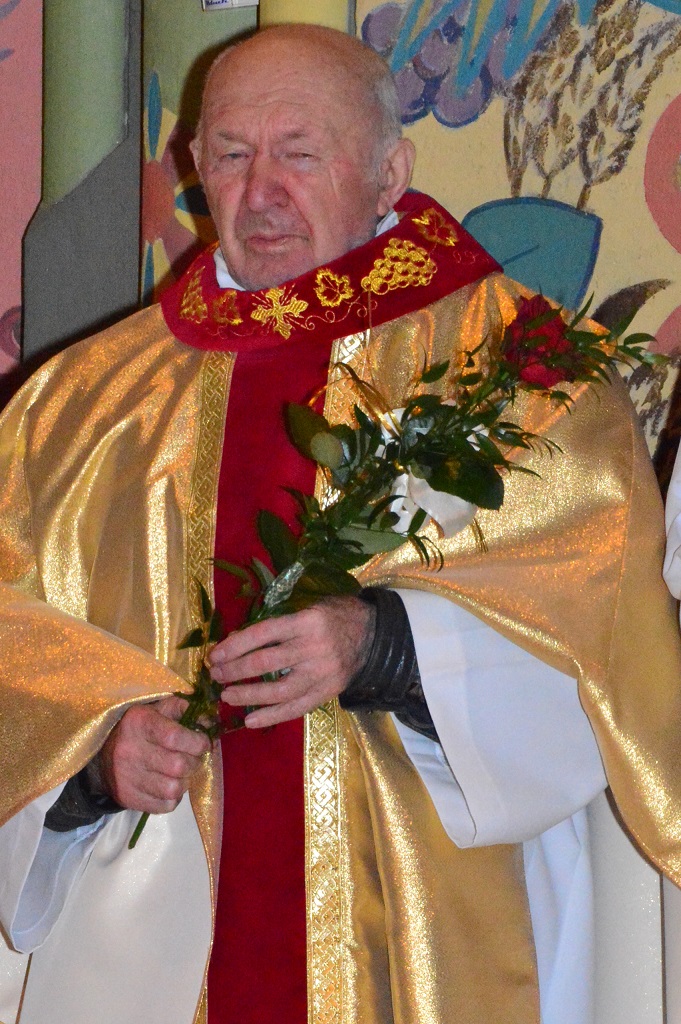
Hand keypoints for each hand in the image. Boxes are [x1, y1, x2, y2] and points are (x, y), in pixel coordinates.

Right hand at [99, 695, 210, 813]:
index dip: (197, 742)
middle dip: (194, 762)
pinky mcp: (127, 798)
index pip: (175, 737)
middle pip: (178, 765)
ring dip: (185, 782)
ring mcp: (126, 777)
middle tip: (193, 758)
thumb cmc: (139, 729)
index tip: (203, 743)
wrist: (102, 757)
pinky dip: (173, 798)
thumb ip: (185, 709)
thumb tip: (210, 720)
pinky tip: (168, 785)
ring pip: (173, 789)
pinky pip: (165, 806)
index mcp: (139, 723)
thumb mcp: (157, 710)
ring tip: (181, 773)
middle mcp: (130, 750)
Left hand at [209, 596, 374, 727]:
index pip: (263, 634)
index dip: (236, 645)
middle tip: (215, 675)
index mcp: (306, 621)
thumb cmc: (335, 616)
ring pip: (279, 690)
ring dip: (248, 694)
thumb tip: (237, 640)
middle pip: (266, 662)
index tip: (215, 654)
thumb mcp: (309, 607)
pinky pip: (296, 708)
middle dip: (235, 670)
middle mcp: (314, 647)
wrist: (374, 637)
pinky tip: (250, 720)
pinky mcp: (327, 692)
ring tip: (227, 696)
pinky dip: (272, 716)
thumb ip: (277, 624)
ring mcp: (322, 673)